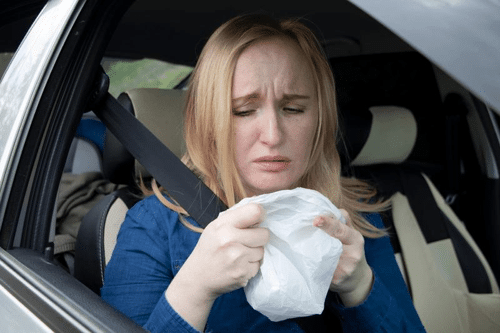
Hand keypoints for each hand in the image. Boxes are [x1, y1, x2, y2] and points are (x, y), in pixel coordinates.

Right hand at [166, 203, 268, 329]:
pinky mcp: (242, 274)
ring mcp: (237, 258)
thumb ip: (236, 218)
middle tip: (246, 241)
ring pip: (262, 251)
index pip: (255, 211)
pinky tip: (238, 265)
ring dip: (254, 253)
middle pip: (264, 234)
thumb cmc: (209, 248)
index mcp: (223, 225)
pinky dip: (251, 266)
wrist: (197, 278)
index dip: (260, 215)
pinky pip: (258, 265)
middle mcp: (230, 240)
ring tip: (239, 255)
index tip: (257, 220)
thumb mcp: (215, 227)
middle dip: (259, 237)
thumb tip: (260, 212)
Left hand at [314, 210, 373, 306]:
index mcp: (356, 239)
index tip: (315, 220)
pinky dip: (313, 263)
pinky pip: (321, 269)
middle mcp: (353, 254)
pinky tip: (305, 258)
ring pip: (324, 256)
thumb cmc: (350, 250)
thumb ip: (341, 220)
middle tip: (305, 228)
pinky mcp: (336, 280)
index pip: (341, 229)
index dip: (327, 223)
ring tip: (302, 242)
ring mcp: (344, 269)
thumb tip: (324, 209)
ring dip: (311, 249)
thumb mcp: (351, 234)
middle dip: (318, 235)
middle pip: (332, 242)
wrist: (357, 280)